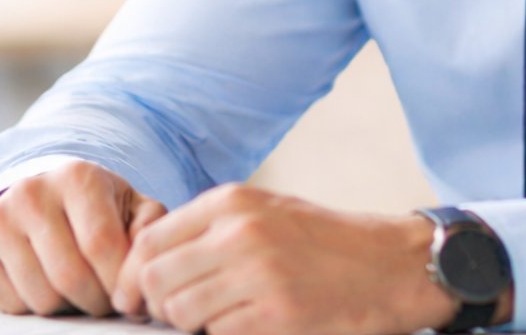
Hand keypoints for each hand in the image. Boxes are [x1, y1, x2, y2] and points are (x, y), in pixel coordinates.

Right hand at [0, 160, 167, 315]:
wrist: (43, 195)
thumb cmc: (97, 208)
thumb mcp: (133, 209)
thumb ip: (149, 237)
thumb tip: (136, 288)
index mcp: (77, 177)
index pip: (101, 247)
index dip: (119, 284)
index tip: (126, 293)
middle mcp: (30, 191)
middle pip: (69, 277)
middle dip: (95, 301)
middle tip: (102, 299)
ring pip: (39, 297)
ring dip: (65, 307)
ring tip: (75, 289)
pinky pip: (9, 303)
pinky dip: (31, 306)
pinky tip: (42, 283)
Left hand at [111, 183, 458, 334]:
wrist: (387, 265)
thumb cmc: (323, 241)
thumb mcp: (263, 212)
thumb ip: (209, 229)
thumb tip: (149, 263)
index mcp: (231, 203)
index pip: (150, 241)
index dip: (137, 274)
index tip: (140, 295)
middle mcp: (240, 234)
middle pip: (157, 281)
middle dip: (160, 306)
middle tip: (180, 314)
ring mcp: (258, 275)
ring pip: (182, 314)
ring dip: (193, 325)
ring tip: (222, 317)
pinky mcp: (277, 315)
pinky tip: (249, 325)